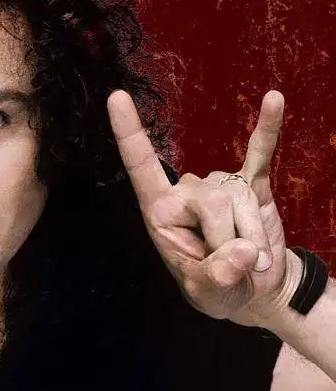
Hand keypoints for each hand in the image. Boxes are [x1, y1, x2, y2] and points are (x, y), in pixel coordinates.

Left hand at [106, 89, 297, 326]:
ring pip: (240, 198)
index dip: (128, 133)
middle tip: (236, 267)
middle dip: (231, 240)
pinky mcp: (251, 182)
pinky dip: (267, 130)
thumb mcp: (209, 294)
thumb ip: (218, 276)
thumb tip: (243, 251)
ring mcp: (219, 184)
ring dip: (253, 235)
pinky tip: (273, 100)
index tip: (116, 97)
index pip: (141, 167)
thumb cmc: (217, 289)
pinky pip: (260, 153)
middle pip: (212, 202)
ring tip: (252, 258)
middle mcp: (186, 192)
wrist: (256, 289)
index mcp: (160, 212)